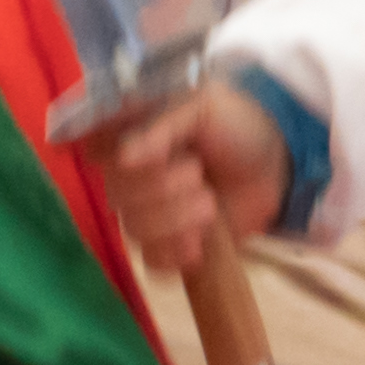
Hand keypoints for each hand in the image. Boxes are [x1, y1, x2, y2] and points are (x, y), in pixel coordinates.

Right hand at [104, 80, 289, 274]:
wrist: (275, 166)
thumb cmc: (236, 125)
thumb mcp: (204, 104)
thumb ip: (163, 126)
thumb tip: (124, 158)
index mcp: (126, 132)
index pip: (88, 145)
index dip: (109, 155)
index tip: (143, 154)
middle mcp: (124, 174)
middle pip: (117, 193)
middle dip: (164, 186)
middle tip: (197, 171)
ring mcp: (143, 211)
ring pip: (134, 228)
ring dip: (178, 217)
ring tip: (209, 202)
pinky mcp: (164, 245)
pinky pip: (151, 259)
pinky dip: (177, 251)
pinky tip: (199, 240)